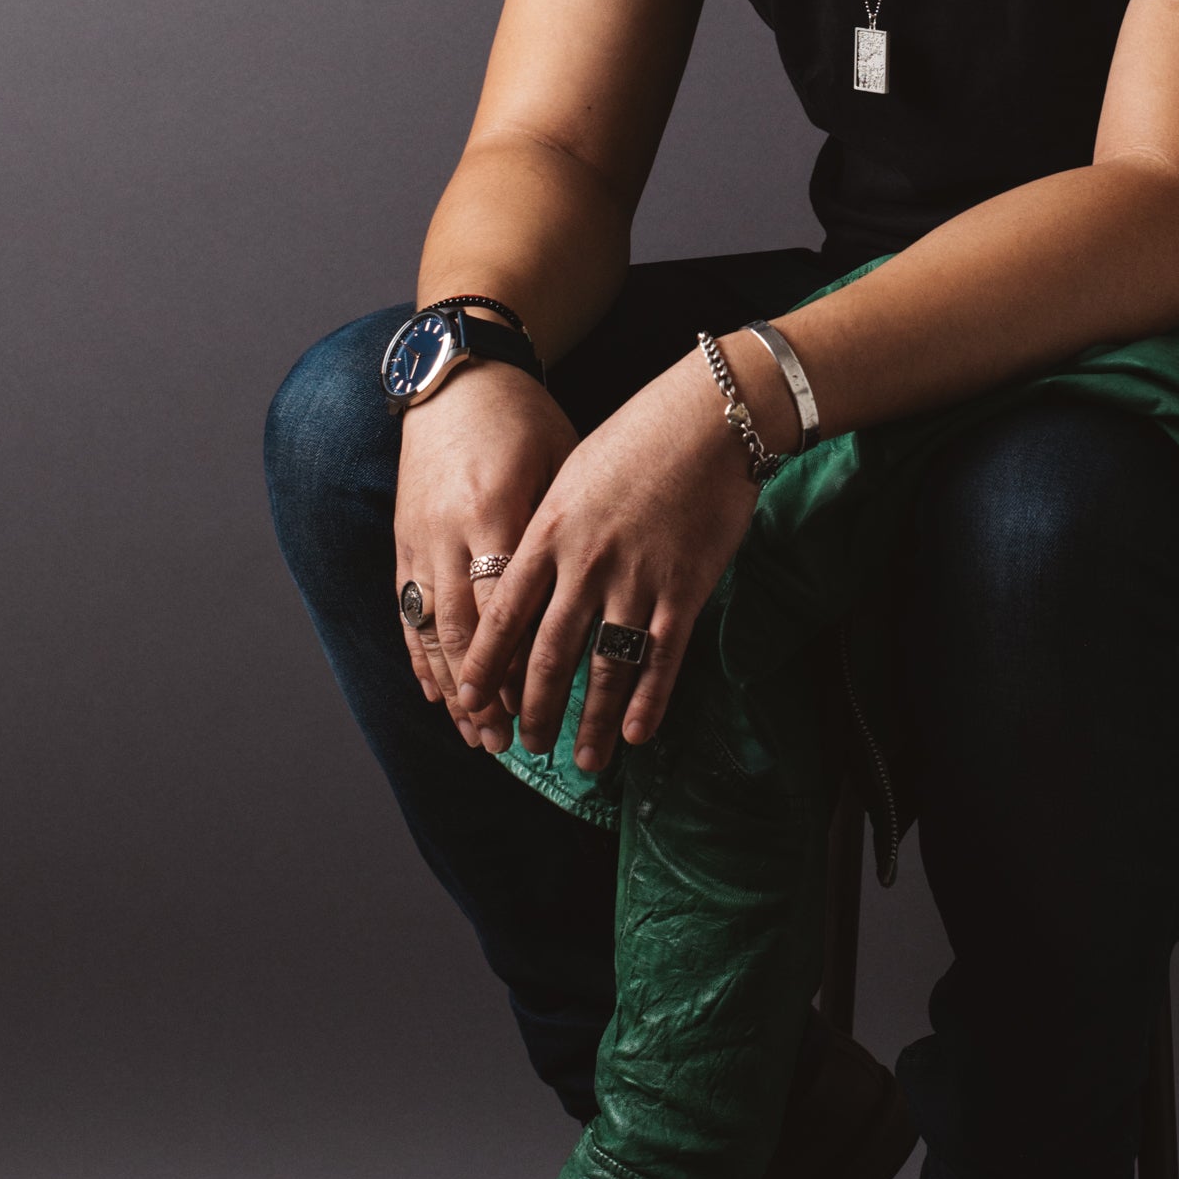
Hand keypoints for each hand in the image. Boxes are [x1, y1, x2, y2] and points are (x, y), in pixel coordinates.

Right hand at [393, 364, 578, 745]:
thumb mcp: (558, 461)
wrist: (457, 380)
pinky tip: (437, 695)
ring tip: (476, 736)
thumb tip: (593, 597)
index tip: (543, 706)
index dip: (522, 660)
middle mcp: (449, 532)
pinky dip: (420, 657)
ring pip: (430, 629)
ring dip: (453, 688)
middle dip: (486, 693)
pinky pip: (407, 611)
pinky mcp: (402, 541)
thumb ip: (565, 528)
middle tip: (509, 744)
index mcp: (495, 509)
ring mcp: (418, 539)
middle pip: (465, 629)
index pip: (508, 604)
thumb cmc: (523, 420)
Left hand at [454, 351, 759, 772]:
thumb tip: (528, 577)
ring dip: (591, 722)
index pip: (503, 614)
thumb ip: (549, 529)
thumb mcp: (573, 474)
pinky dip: (648, 702)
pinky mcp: (685, 589)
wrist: (709, 418)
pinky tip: (638, 734)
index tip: (469, 701)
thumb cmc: (639, 436)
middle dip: (533, 709)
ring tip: (584, 760)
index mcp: (548, 532)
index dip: (484, 665)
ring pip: (604, 668)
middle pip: (548, 654)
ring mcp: (637, 580)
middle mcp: (585, 564)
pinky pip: (661, 658)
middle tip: (526, 746)